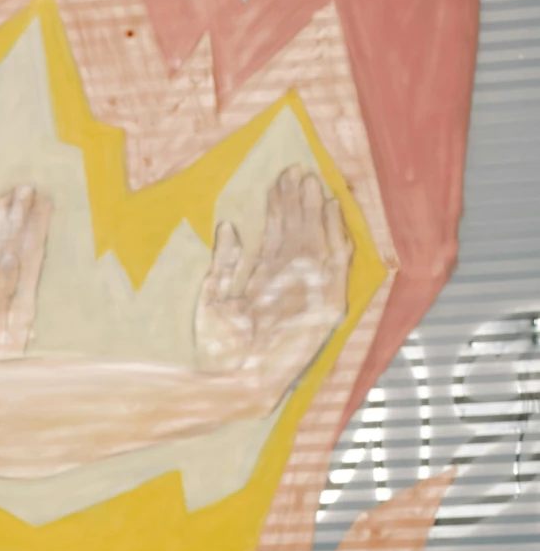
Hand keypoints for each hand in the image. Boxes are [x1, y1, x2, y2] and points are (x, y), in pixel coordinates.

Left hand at [194, 166, 349, 392]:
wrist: (233, 381)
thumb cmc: (219, 349)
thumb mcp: (213, 297)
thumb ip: (224, 262)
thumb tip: (228, 225)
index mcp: (264, 283)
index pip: (276, 237)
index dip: (277, 208)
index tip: (275, 179)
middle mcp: (290, 284)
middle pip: (298, 233)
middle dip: (297, 202)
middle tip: (295, 169)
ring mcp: (310, 292)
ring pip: (317, 241)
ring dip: (316, 211)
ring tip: (311, 180)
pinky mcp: (327, 303)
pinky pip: (336, 261)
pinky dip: (335, 234)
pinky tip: (330, 209)